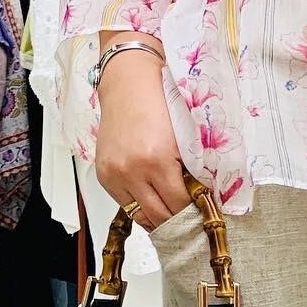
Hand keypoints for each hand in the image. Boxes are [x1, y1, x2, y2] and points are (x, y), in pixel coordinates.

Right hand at [92, 40, 188, 229]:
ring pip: (140, 215)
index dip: (193, 213)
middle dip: (177, 220)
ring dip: (158, 218)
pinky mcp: (104, 175)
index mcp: (157, 161)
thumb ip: (190, 172)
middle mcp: (132, 171)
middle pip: (158, 216)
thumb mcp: (184, 140)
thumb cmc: (160, 107)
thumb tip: (200, 201)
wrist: (128, 86)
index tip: (202, 215)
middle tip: (190, 220)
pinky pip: (124, 204)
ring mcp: (114, 174)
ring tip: (172, 215)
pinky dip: (140, 206)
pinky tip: (152, 201)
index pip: (178, 205)